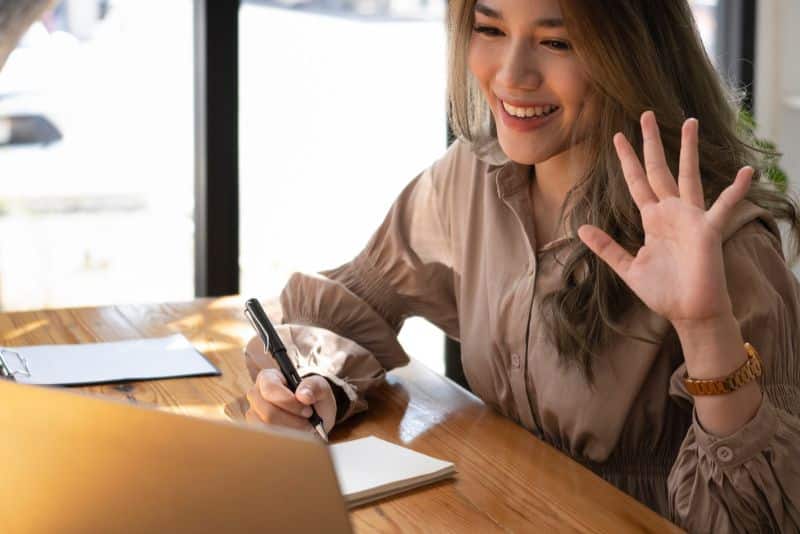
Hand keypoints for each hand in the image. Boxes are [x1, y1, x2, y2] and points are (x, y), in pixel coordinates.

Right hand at [245, 368, 336, 435]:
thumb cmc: (313, 398)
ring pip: (267, 429)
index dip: (289, 402)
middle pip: (268, 413)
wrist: (314, 417)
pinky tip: (295, 435)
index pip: (270, 389)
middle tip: (309, 421)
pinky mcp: (256, 432)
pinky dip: (285, 440)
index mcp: (268, 378)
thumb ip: (314, 386)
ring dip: (290, 431)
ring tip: (304, 427)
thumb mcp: (320, 387)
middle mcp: (256, 395)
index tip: (308, 411)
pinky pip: (267, 440)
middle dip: (292, 420)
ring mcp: (254, 414)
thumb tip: (303, 395)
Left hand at [578, 111, 752, 328]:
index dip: (627, 160)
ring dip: (688, 149)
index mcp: (652, 220)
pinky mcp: (708, 230)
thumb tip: (581, 229)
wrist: (689, 313)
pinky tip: (747, 171)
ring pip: (688, 175)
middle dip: (651, 143)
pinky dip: (736, 190)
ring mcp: (691, 218)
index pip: (636, 182)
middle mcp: (671, 213)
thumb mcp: (628, 268)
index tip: (617, 137)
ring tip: (689, 121)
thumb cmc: (663, 292)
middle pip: (659, 169)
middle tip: (644, 114)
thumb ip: (607, 248)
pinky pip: (724, 206)